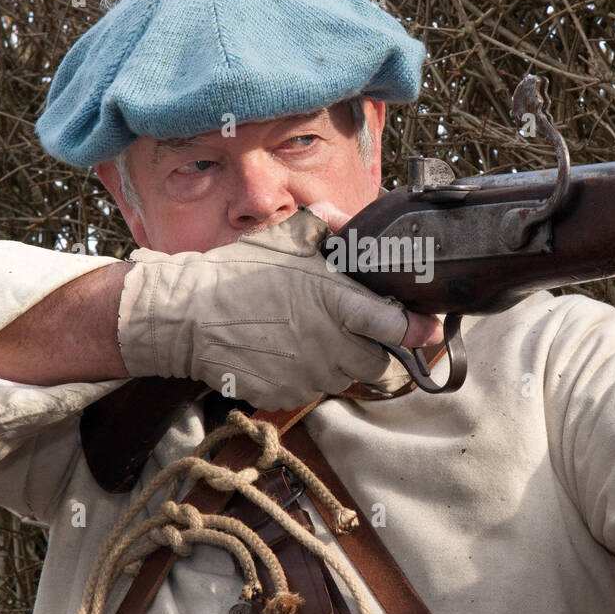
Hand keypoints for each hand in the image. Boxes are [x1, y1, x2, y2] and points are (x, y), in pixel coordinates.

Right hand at [118, 208, 439, 409]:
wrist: (187, 315)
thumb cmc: (238, 272)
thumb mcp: (288, 236)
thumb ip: (330, 226)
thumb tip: (359, 218)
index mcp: (335, 301)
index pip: (395, 326)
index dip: (416, 330)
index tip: (426, 329)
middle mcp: (328, 343)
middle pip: (377, 361)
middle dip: (371, 346)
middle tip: (350, 327)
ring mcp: (308, 374)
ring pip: (345, 378)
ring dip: (338, 361)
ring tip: (308, 335)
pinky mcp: (287, 395)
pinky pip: (312, 390)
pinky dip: (308, 375)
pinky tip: (285, 352)